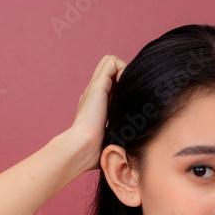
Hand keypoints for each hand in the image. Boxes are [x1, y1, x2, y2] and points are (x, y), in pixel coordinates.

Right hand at [67, 54, 126, 172]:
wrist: (81, 148)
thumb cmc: (95, 153)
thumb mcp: (111, 142)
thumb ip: (119, 139)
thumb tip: (133, 152)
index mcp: (95, 106)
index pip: (111, 85)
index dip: (123, 88)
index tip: (131, 102)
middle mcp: (93, 94)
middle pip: (108, 69)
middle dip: (124, 76)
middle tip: (130, 93)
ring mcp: (94, 88)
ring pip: (109, 61)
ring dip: (123, 69)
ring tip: (127, 88)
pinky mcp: (98, 86)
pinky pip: (112, 62)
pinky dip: (123, 68)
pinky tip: (126, 85)